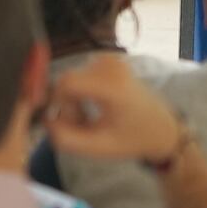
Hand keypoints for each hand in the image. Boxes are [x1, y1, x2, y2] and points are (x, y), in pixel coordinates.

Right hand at [45, 54, 181, 162]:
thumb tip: (44, 121)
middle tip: (80, 125)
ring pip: (71, 78)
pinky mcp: (109, 60)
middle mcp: (111, 67)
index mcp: (113, 87)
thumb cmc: (133, 140)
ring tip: (87, 119)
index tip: (66, 123)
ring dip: (72, 100)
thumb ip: (66, 139)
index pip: (66, 83)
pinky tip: (92, 105)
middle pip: (67, 81)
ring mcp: (111, 60)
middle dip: (66, 105)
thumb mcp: (99, 148)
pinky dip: (80, 91)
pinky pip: (79, 74)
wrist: (162, 128)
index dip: (57, 104)